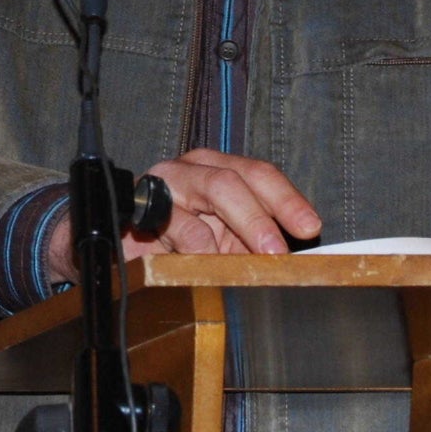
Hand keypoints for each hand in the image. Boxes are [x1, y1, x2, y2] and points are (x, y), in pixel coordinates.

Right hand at [46, 150, 320, 283]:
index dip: (288, 200)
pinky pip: (179, 224)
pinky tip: (212, 263)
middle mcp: (195, 168)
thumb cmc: (180, 241)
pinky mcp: (144, 207)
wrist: (120, 248)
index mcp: (221, 170)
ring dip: (241, 226)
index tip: (310, 227)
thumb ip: (258, 243)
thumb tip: (302, 260)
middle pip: (237, 179)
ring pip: (214, 189)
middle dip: (264, 216)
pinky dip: (201, 247)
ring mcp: (169, 183)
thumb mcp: (225, 242)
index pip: (260, 175)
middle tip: (279, 251)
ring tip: (255, 258)